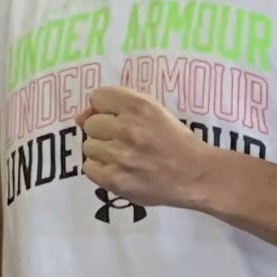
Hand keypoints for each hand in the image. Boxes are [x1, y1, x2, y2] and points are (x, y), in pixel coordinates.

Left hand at [79, 85, 225, 214]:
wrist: (196, 174)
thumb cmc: (175, 141)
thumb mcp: (154, 112)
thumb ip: (119, 106)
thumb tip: (80, 117)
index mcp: (139, 105)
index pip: (97, 97)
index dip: (105, 109)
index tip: (117, 118)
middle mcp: (127, 127)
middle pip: (90, 124)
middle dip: (103, 132)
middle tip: (124, 141)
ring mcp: (120, 155)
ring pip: (88, 147)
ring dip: (102, 152)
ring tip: (123, 157)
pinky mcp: (115, 179)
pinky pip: (89, 168)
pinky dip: (101, 170)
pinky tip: (119, 170)